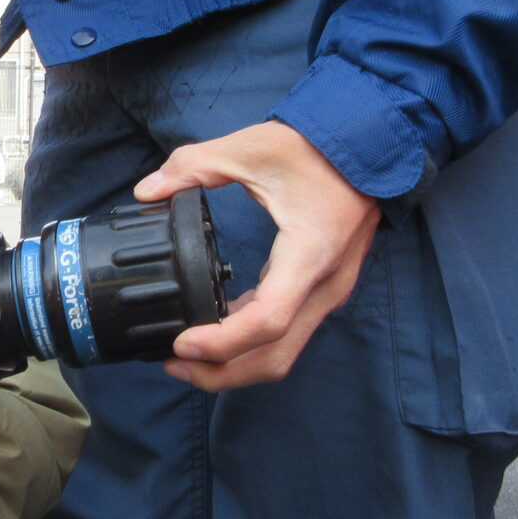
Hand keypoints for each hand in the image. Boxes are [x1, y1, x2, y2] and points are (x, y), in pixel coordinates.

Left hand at [134, 120, 379, 390]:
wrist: (371, 145)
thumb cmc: (319, 149)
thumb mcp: (251, 147)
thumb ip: (194, 166)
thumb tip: (146, 190)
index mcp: (310, 254)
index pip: (268, 320)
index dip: (222, 343)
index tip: (181, 344)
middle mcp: (325, 286)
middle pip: (274, 356)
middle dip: (221, 373)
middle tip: (171, 364)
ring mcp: (327, 293)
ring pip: (283, 353)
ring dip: (235, 366)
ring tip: (185, 358)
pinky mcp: (320, 290)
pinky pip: (286, 332)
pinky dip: (249, 344)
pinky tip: (214, 332)